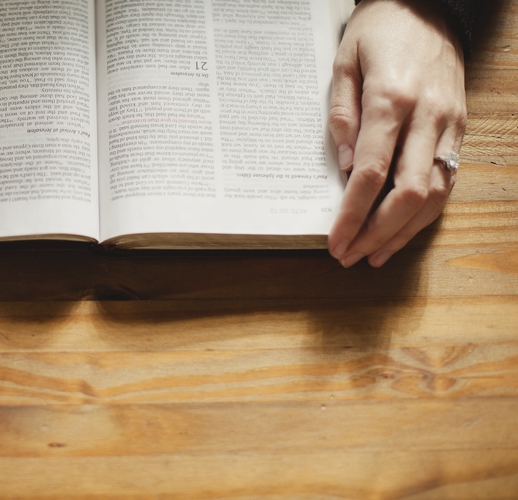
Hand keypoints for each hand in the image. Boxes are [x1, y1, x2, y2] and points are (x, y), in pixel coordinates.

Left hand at [327, 0, 465, 267]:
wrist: (428, 4)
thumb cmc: (378, 31)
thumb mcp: (343, 64)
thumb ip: (342, 118)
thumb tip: (344, 168)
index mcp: (391, 99)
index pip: (371, 172)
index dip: (353, 214)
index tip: (335, 240)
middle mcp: (427, 117)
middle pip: (407, 193)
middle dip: (375, 232)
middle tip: (348, 255)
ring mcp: (448, 124)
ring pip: (433, 194)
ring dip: (401, 231)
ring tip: (371, 254)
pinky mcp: (459, 128)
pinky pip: (446, 181)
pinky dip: (423, 213)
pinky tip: (400, 230)